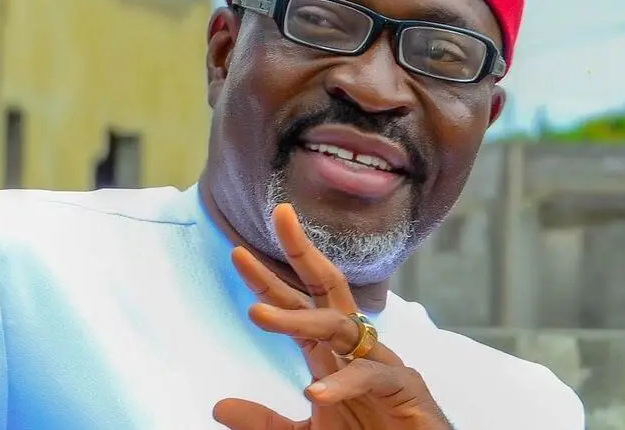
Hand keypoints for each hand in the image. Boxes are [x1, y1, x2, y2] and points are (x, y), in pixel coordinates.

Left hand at [213, 203, 451, 429]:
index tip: (238, 253)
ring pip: (341, 326)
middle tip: (279, 215)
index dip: (269, 281)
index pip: (298, 306)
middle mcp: (356, 349)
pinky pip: (372, 377)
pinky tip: (316, 392)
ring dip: (297, 319)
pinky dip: (344, 384)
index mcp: (332, 354)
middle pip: (328, 288)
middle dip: (302, 251)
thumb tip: (219, 406)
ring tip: (257, 315)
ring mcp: (383, 364)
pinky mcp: (405, 388)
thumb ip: (266, 422)